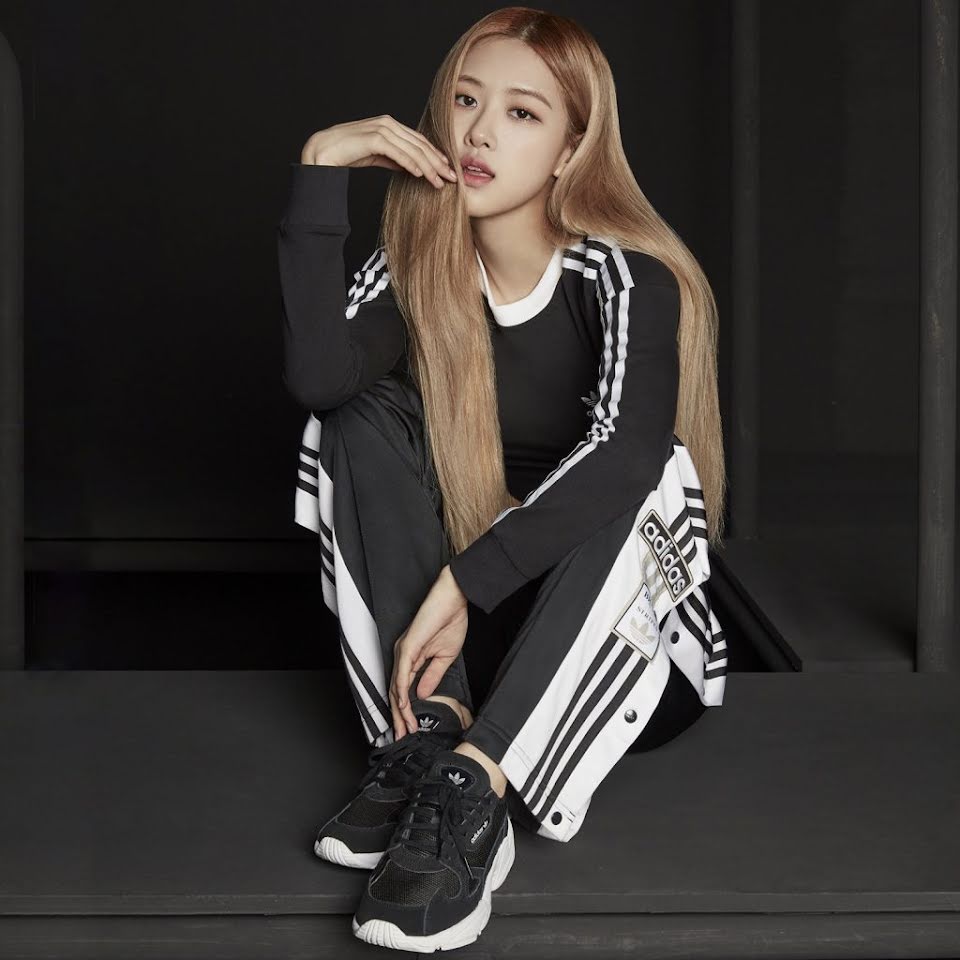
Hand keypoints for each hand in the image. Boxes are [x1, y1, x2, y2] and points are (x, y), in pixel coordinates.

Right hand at [299, 115, 459, 189]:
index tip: (447, 170)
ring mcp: (380, 129)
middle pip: (419, 144)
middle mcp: (387, 124)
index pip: (419, 141)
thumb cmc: (347, 152)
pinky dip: (410, 163)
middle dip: (438, 162)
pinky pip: (396, 152)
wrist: (323, 151)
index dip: (435, 156)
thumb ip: (393, 158)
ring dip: (428, 167)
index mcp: (390, 126)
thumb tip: (411, 167)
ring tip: (438, 182)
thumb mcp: (376, 156)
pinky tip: (420, 175)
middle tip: (452, 178)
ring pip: (411, 149)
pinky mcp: (373, 138)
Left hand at [389, 565, 467, 739]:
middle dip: (399, 717)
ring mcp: (403, 650)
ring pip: (396, 686)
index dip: (404, 711)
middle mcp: (402, 655)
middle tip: (403, 736)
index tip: (410, 728)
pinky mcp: (408, 646)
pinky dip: (402, 692)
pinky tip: (404, 706)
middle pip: (395, 692)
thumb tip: (423, 695)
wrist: (454, 600)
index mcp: (410, 657)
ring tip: (406, 728)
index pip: (402, 689)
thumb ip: (432, 676)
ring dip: (400, 710)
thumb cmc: (450, 621)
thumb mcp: (445, 657)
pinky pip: (402, 674)